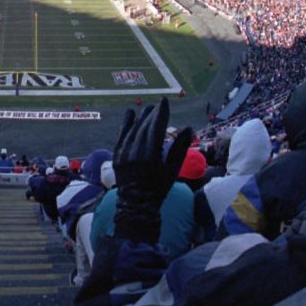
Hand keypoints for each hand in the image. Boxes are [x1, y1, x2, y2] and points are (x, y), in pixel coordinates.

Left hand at [111, 98, 191, 244]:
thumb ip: (180, 148)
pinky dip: (126, 124)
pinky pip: (122, 135)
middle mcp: (135, 153)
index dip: (161, 113)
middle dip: (152, 114)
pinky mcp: (116, 155)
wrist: (137, 204)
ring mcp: (123, 154)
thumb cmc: (159, 188)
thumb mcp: (173, 170)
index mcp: (151, 157)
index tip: (165, 101)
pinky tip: (131, 113)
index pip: (156, 128)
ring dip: (141, 117)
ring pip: (133, 129)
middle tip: (159, 105)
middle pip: (144, 126)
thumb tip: (188, 128)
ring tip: (149, 108)